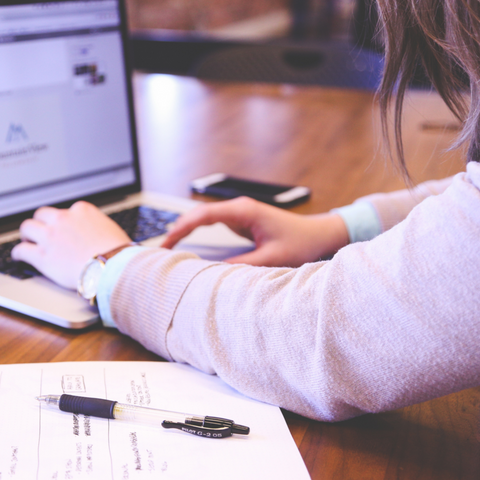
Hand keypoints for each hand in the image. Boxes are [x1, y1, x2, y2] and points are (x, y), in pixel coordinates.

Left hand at [11, 201, 130, 289]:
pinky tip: (20, 256)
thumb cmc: (118, 252)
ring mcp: (51, 236)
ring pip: (27, 228)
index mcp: (82, 211)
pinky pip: (21, 250)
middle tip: (42, 232)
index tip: (64, 228)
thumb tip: (98, 233)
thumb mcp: (111, 230)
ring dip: (28, 235)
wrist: (113, 267)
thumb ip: (98, 227)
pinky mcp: (42, 256)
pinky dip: (19, 253)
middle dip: (42, 223)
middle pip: (42, 214)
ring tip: (28, 241)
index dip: (64, 221)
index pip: (67, 211)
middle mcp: (64, 219)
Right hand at [162, 197, 348, 266]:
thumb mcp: (271, 258)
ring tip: (169, 249)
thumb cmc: (300, 242)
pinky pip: (214, 224)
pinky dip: (198, 233)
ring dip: (186, 231)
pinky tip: (189, 244)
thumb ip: (242, 265)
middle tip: (161, 250)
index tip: (166, 243)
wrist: (318, 234)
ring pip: (204, 219)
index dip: (181, 228)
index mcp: (244, 211)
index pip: (203, 215)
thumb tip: (213, 273)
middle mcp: (239, 209)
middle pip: (199, 215)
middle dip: (178, 229)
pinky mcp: (242, 221)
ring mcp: (240, 213)